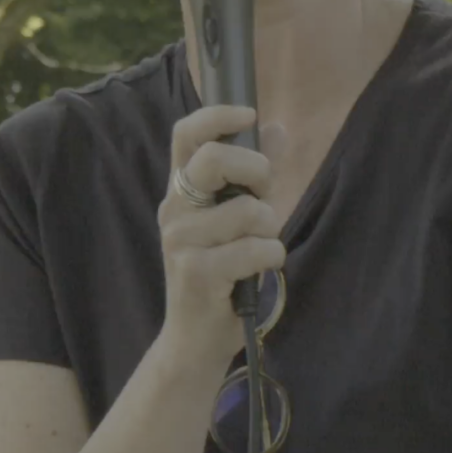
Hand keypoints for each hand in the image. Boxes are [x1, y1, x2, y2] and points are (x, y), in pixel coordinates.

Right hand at [155, 104, 287, 367]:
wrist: (195, 339)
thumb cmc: (221, 274)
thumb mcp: (237, 219)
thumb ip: (254, 176)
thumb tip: (277, 128)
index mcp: (179, 191)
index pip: (185, 134)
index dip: (217, 115)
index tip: (249, 114)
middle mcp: (174, 209)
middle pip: (215, 158)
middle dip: (257, 170)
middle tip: (265, 195)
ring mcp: (180, 240)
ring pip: (249, 209)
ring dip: (269, 230)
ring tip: (257, 249)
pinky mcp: (196, 271)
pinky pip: (256, 248)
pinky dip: (271, 258)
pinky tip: (257, 272)